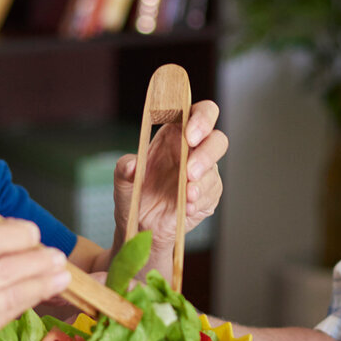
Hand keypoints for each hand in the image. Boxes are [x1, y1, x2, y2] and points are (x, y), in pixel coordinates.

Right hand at [0, 219, 70, 340]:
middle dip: (38, 260)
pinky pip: (7, 314)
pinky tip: (43, 295)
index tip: (33, 232)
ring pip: (13, 294)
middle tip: (57, 256)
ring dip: (43, 283)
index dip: (16, 234)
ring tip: (61, 276)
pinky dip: (29, 302)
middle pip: (6, 268)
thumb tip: (9, 238)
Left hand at [112, 99, 226, 258]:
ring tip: (187, 195)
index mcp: (175, 134)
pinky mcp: (208, 196)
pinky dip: (200, 200)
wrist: (140, 226)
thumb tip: (132, 164)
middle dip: (207, 153)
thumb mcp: (122, 181)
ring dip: (202, 182)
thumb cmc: (135, 195)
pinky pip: (212, 194)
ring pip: (215, 170)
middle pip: (217, 140)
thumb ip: (124, 169)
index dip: (201, 119)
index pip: (197, 113)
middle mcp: (193, 151)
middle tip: (189, 171)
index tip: (190, 135)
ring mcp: (204, 174)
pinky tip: (187, 206)